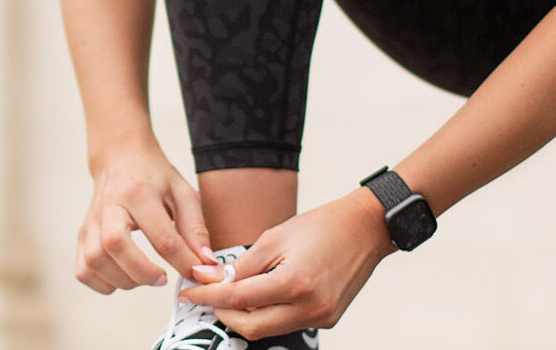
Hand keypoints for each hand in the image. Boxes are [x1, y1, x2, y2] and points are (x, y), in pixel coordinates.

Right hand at [75, 134, 215, 293]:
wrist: (120, 157)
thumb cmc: (155, 176)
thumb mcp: (183, 192)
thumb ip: (195, 228)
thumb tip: (205, 262)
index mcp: (140, 192)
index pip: (162, 236)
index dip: (182, 261)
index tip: (196, 273)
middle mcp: (110, 206)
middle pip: (116, 245)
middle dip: (143, 272)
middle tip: (163, 278)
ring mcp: (91, 221)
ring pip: (95, 260)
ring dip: (123, 280)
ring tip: (145, 277)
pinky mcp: (82, 234)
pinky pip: (82, 269)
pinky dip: (101, 283)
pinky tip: (123, 278)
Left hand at [182, 188, 395, 339]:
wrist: (366, 228)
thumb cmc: (323, 225)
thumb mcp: (275, 237)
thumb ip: (241, 264)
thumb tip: (208, 277)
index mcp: (294, 283)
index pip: (237, 299)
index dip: (208, 297)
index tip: (189, 292)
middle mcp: (309, 307)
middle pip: (251, 327)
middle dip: (224, 314)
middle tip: (208, 296)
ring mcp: (321, 316)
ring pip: (269, 329)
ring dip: (246, 315)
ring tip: (233, 293)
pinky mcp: (328, 318)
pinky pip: (289, 323)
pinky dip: (270, 313)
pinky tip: (263, 294)